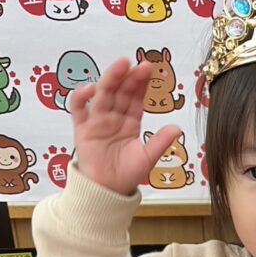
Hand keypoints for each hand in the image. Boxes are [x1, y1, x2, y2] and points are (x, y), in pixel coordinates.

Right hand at [69, 58, 181, 196]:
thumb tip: (177, 127)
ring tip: (120, 66)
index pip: (136, 97)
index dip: (141, 83)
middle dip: (129, 77)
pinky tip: (91, 89)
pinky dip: (81, 96)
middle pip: (120, 91)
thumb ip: (160, 142)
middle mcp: (114, 116)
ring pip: (102, 94)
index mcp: (130, 121)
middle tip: (139, 65)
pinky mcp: (82, 127)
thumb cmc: (126, 174)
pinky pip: (78, 108)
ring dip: (110, 78)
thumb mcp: (147, 158)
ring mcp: (97, 120)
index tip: (150, 70)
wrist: (107, 190)